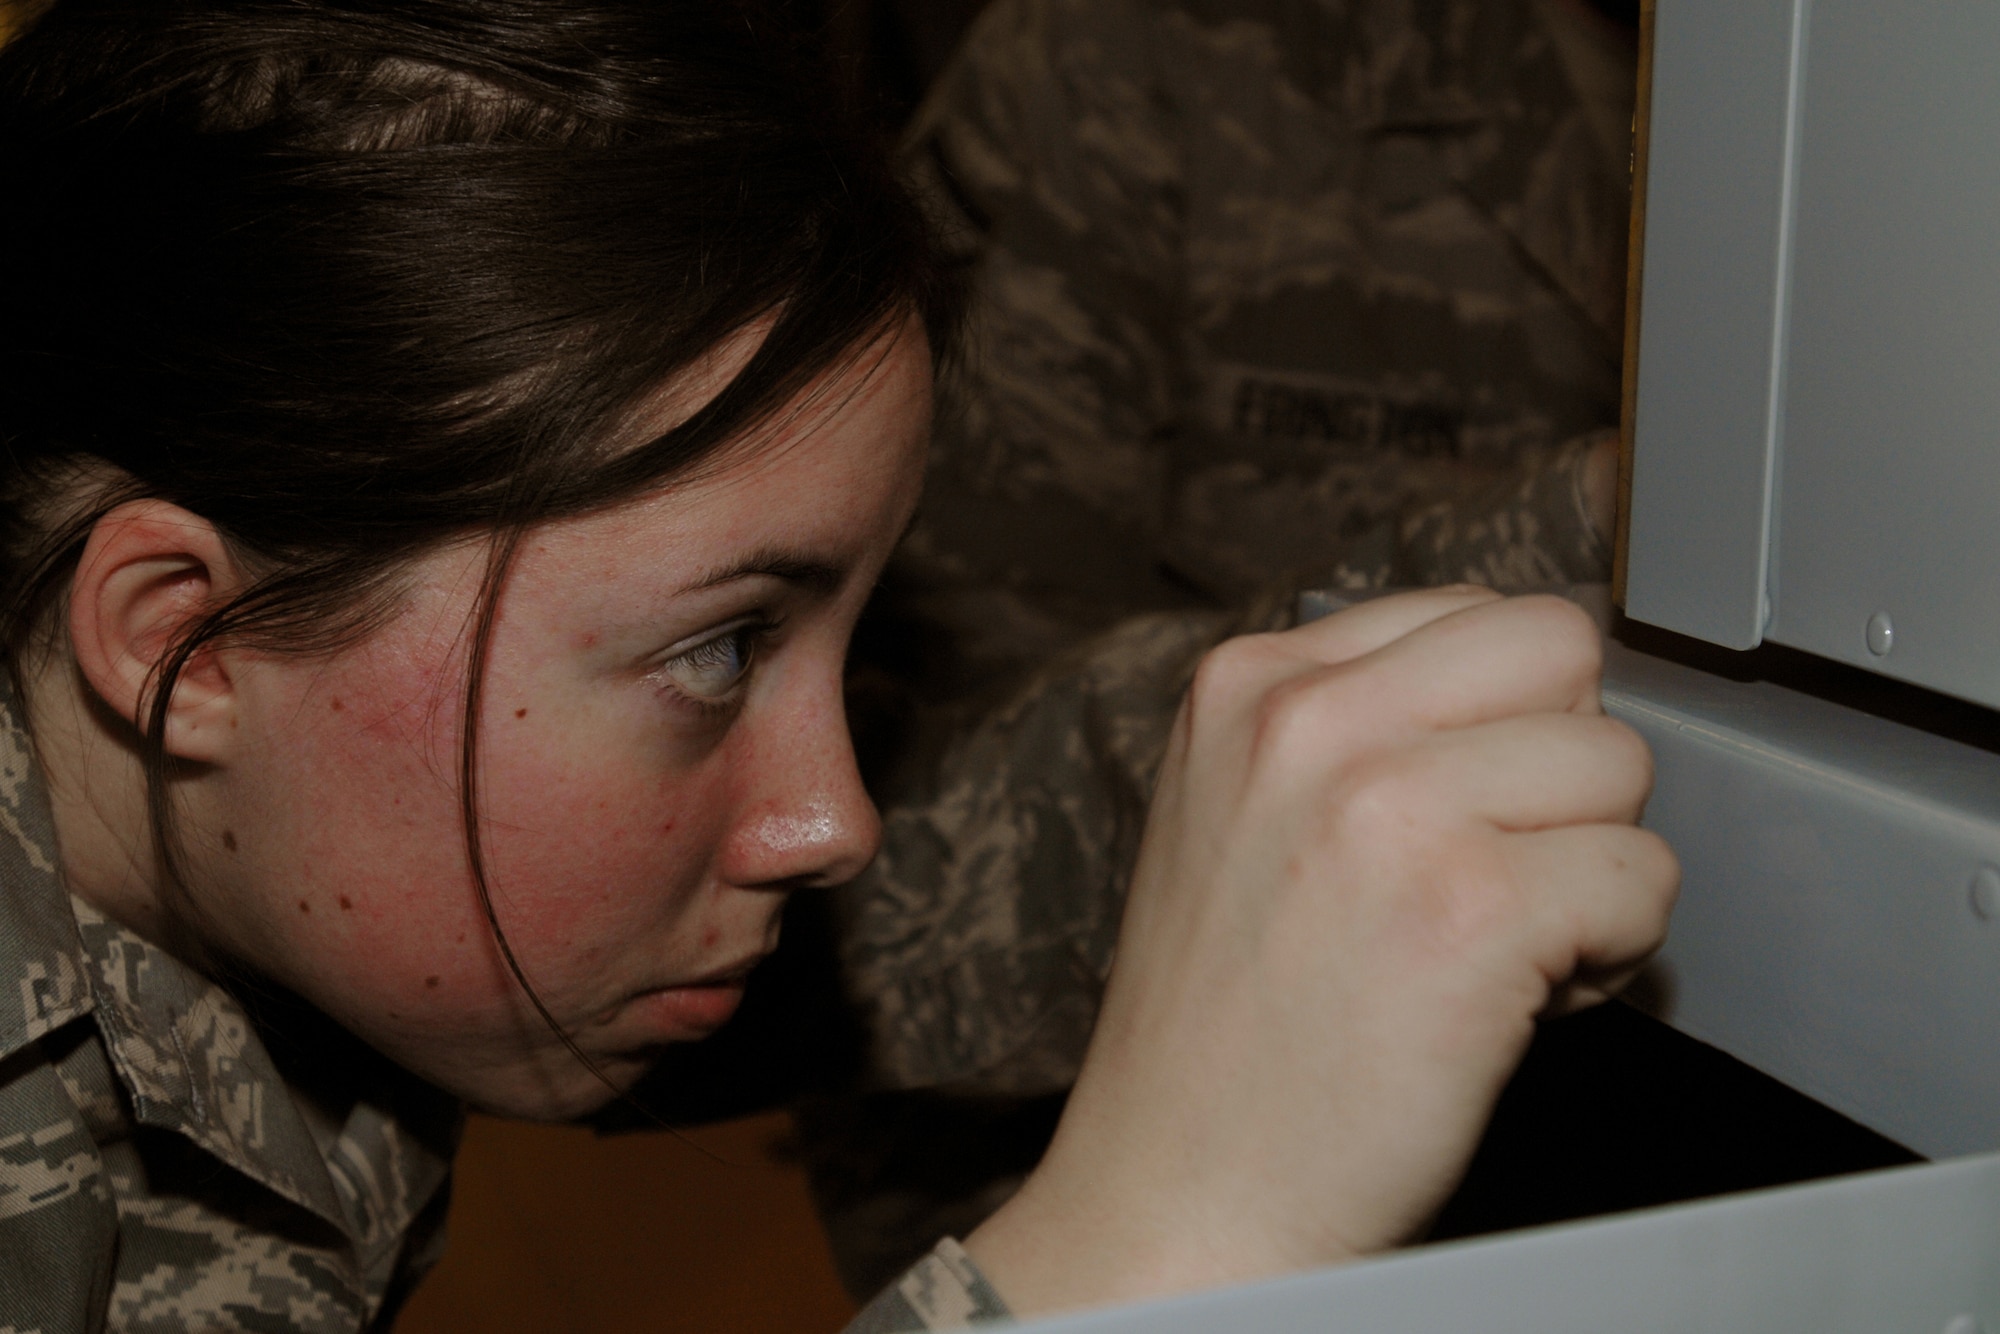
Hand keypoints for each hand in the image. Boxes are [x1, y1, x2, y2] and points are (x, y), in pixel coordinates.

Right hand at [966, 588, 1677, 1313]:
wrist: (1179, 1191)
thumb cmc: (1219, 1027)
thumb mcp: (1233, 811)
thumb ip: (1351, 725)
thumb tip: (1529, 695)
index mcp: (1250, 684)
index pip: (1477, 613)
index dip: (1502, 720)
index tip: (1462, 807)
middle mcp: (1311, 723)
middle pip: (1561, 656)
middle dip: (1560, 767)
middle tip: (1499, 865)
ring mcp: (1390, 808)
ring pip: (1618, 768)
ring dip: (1588, 865)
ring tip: (1495, 944)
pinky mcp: (1473, 911)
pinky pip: (1642, 882)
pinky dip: (1607, 953)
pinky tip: (1514, 1000)